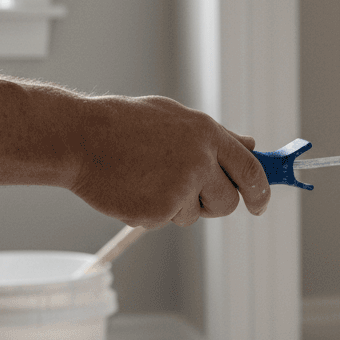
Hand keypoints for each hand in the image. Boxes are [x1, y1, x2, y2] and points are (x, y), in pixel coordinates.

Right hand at [67, 95, 269, 226]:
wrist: (79, 138)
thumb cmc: (124, 125)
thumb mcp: (176, 118)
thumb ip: (216, 136)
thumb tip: (251, 146)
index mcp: (207, 134)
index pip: (251, 171)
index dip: (260, 192)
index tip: (259, 205)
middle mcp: (199, 160)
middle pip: (227, 201)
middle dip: (213, 204)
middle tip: (189, 194)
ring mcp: (180, 187)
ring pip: (195, 214)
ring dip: (177, 206)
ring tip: (147, 179)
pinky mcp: (159, 210)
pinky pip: (166, 220)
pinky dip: (151, 212)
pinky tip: (132, 188)